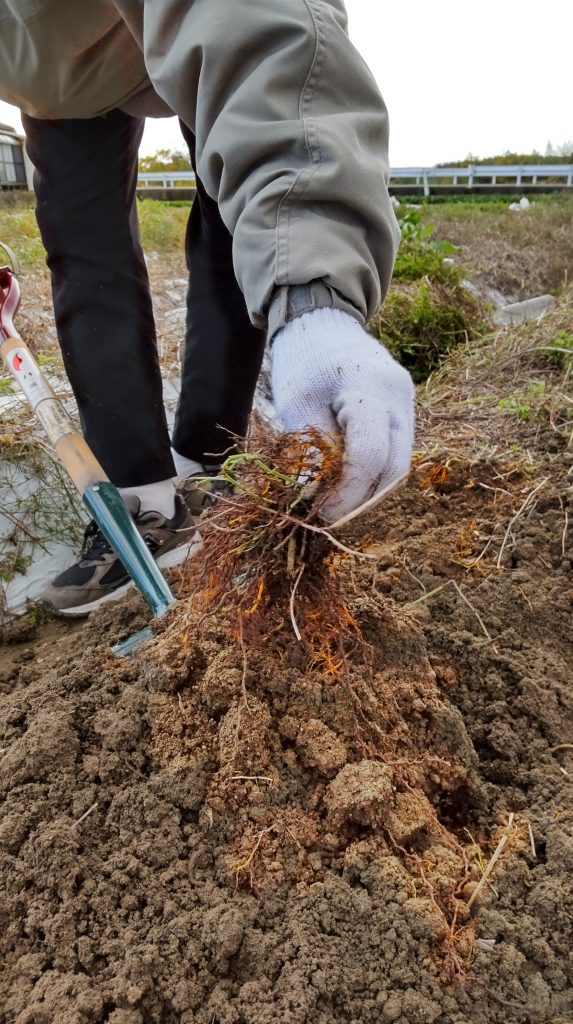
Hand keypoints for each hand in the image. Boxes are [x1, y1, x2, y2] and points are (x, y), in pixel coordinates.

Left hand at [271, 309, 414, 522]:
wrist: (323, 321)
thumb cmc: (304, 360)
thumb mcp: (296, 405)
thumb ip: (309, 451)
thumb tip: (311, 499)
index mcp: (372, 390)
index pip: (369, 457)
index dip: (346, 493)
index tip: (321, 514)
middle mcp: (400, 397)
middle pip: (394, 468)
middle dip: (362, 499)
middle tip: (328, 515)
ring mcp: (408, 403)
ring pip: (399, 463)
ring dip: (369, 489)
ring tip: (335, 499)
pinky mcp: (405, 409)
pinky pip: (396, 449)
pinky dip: (373, 471)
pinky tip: (347, 479)